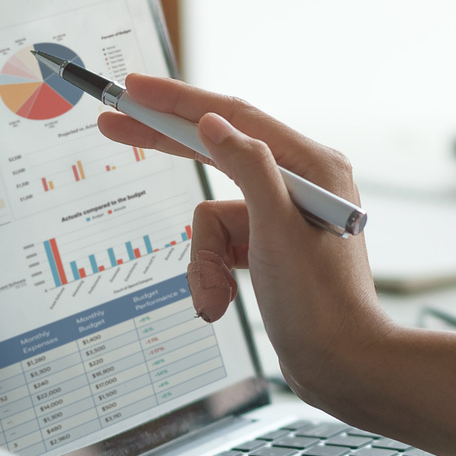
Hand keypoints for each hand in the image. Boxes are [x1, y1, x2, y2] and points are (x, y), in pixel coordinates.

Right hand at [97, 74, 383, 402]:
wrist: (342, 367)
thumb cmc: (320, 304)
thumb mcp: (277, 229)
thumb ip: (247, 168)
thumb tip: (213, 123)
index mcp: (313, 165)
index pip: (234, 117)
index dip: (178, 101)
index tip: (133, 88)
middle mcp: (301, 182)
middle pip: (217, 152)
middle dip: (167, 150)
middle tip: (113, 127)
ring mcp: (284, 216)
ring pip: (212, 217)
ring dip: (205, 259)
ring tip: (218, 294)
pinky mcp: (271, 247)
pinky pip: (221, 245)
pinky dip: (213, 274)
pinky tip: (224, 302)